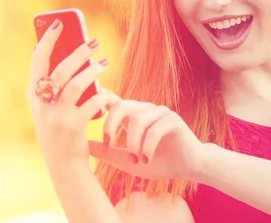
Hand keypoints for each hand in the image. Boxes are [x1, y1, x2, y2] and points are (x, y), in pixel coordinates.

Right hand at [27, 19, 110, 167]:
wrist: (64, 164)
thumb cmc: (60, 129)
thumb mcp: (51, 107)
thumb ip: (57, 85)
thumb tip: (76, 53)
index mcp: (33, 95)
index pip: (38, 60)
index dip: (48, 40)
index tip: (59, 24)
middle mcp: (41, 104)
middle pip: (60, 69)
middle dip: (79, 52)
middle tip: (94, 41)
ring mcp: (55, 116)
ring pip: (77, 84)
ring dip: (93, 71)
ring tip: (104, 63)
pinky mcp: (72, 126)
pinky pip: (91, 103)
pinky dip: (102, 95)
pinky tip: (108, 93)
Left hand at [86, 96, 207, 181]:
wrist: (188, 168)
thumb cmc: (158, 162)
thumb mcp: (128, 161)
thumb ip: (107, 151)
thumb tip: (82, 145)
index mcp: (133, 116)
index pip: (114, 101)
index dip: (100, 101)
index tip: (87, 110)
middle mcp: (146, 110)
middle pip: (121, 105)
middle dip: (110, 124)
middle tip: (108, 144)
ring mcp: (160, 112)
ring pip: (138, 119)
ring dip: (133, 143)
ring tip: (137, 159)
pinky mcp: (173, 120)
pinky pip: (154, 129)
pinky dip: (148, 146)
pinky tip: (147, 158)